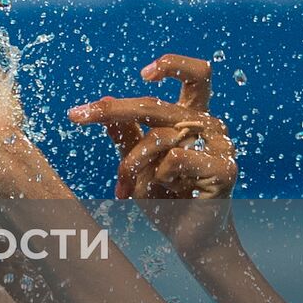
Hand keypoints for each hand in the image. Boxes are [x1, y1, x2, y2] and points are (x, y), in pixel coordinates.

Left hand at [68, 54, 238, 249]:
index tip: (143, 73)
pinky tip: (168, 192)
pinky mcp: (225, 168)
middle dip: (110, 110)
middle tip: (77, 116)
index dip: (173, 65)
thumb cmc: (164, 197)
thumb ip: (125, 132)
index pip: (196, 74)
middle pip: (155, 104)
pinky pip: (174, 159)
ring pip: (157, 137)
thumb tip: (104, 102)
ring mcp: (221, 145)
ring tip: (127, 187)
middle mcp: (209, 124)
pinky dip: (158, 177)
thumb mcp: (137, 160)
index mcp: (192, 115)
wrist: (188, 237)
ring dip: (132, 165)